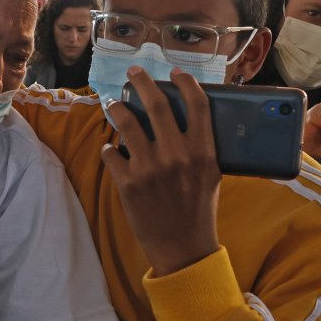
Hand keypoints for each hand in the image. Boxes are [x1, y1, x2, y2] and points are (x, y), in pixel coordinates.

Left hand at [99, 66, 220, 275]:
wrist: (183, 248)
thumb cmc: (199, 210)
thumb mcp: (210, 174)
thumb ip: (200, 146)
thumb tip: (187, 118)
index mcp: (202, 151)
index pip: (197, 104)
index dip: (186, 83)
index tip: (175, 72)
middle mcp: (176, 154)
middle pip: (157, 103)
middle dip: (142, 81)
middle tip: (134, 72)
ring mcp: (149, 167)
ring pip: (126, 121)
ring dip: (117, 108)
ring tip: (114, 104)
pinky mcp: (127, 182)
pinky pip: (111, 152)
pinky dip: (110, 149)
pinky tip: (112, 150)